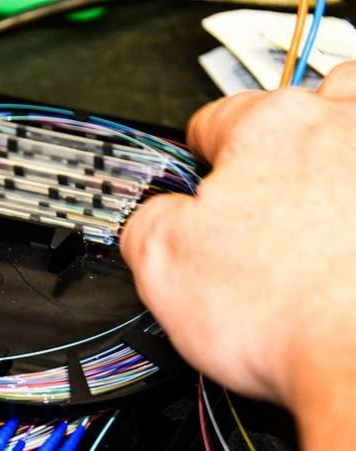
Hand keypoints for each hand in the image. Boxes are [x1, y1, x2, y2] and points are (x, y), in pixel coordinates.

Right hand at [121, 63, 355, 407]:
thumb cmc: (290, 317)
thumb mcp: (160, 266)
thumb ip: (145, 222)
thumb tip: (151, 218)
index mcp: (269, 128)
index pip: (215, 122)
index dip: (198, 164)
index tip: (201, 190)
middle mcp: (343, 128)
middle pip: (305, 104)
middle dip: (284, 142)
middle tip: (272, 192)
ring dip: (340, 154)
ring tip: (324, 206)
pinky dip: (354, 209)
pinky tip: (343, 250)